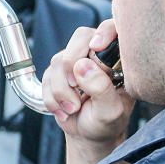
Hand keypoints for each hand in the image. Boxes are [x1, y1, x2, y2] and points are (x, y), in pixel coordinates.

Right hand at [42, 20, 132, 145]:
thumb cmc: (107, 122)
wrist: (88, 135)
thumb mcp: (111, 111)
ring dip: (62, 90)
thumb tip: (83, 66)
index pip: (112, 28)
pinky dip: (52, 98)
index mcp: (118, 57)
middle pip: (80, 38)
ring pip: (59, 61)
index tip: (96, 49)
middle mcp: (96, 53)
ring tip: (74, 109)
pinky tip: (64, 110)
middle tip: (77, 90)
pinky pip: (46, 77)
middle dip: (72, 67)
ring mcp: (75, 60)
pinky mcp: (57, 72)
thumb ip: (101, 89)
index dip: (103, 32)